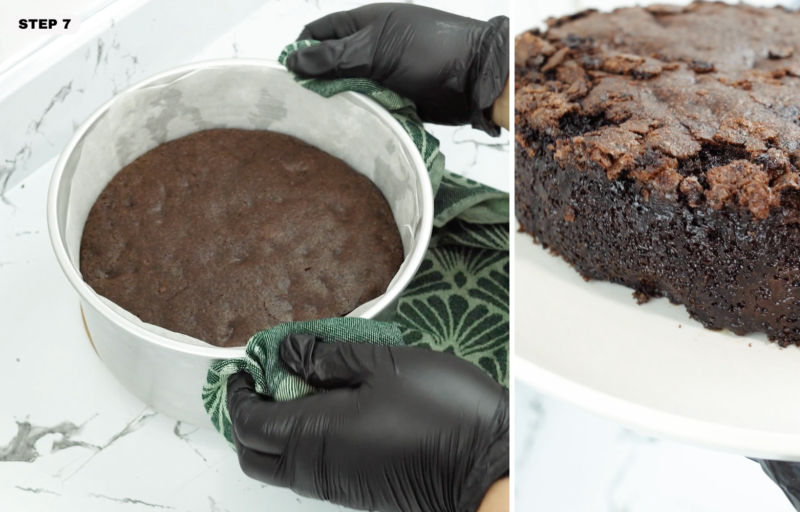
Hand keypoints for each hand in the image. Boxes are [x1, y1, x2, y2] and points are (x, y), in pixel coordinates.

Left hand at [227, 334, 508, 511]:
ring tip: (303, 388)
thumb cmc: (442, 411)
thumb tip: (287, 352)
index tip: (245, 367)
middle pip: (253, 454)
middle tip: (265, 382)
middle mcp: (316, 468)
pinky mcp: (358, 489)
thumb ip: (327, 357)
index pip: (247, 422)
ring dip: (277, 430)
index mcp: (314, 434)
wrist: (486, 464)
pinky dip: (303, 442)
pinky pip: (310, 470)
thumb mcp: (383, 364)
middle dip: (247, 418)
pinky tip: (334, 409)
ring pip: (281, 466)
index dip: (237, 393)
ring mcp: (337, 484)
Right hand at [286, 3, 508, 134]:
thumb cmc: (431, 51)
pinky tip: (349, 129)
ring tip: (322, 122)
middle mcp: (373, 48)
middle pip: (333, 65)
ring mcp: (387, 75)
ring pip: (352, 90)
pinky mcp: (399, 100)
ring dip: (341, 103)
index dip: (301, 49)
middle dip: (318, 82)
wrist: (477, 78)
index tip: (286, 74)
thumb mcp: (377, 50)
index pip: (320, 32)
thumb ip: (335, 57)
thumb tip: (293, 60)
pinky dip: (363, 117)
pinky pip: (373, 108)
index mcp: (365, 24)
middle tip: (299, 106)